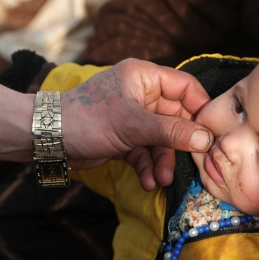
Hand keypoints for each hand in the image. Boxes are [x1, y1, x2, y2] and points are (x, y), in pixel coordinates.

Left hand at [0, 61, 212, 184]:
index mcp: (144, 76)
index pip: (186, 87)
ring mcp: (133, 118)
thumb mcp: (133, 126)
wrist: (47, 140)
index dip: (201, 109)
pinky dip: (148, 167)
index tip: (212, 133)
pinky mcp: (124, 138)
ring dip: (163, 161)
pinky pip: (146, 152)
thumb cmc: (87, 120)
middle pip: (176, 118)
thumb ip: (172, 132)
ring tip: (162, 181)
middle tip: (193, 165)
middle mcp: (141, 94)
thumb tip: (206, 138)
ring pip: (162, 139)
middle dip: (180, 144)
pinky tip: (148, 183)